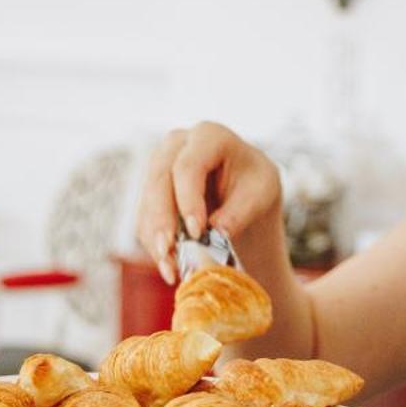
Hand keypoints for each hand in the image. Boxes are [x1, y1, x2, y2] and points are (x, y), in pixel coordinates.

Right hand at [136, 123, 282, 282]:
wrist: (243, 193)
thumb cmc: (254, 186)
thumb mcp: (261, 194)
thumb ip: (240, 210)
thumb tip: (217, 232)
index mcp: (209, 136)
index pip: (188, 165)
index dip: (188, 199)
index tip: (197, 231)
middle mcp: (176, 146)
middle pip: (159, 181)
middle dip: (162, 220)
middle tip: (170, 253)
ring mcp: (158, 168)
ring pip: (147, 203)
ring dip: (156, 239)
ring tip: (171, 270)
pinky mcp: (150, 193)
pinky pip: (145, 220)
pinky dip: (155, 246)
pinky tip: (169, 267)